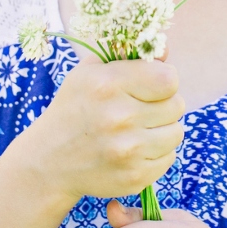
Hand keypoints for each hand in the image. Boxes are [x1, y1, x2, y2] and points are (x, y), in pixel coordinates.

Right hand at [38, 59, 184, 202]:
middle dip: (163, 104)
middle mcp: (119, 117)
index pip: (169, 79)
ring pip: (176, 132)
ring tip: (139, 129)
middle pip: (176, 105)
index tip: (150, 85)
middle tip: (142, 108)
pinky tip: (134, 149)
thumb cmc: (75, 107)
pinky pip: (169, 158)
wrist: (50, 159)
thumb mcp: (90, 71)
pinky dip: (156, 153)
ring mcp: (128, 150)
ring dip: (163, 129)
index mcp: (108, 84)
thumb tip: (166, 50)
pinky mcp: (134, 177)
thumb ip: (129, 54)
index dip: (163, 80)